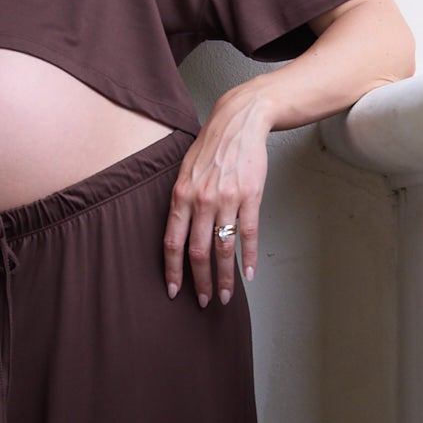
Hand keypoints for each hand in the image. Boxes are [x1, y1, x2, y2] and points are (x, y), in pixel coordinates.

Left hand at [163, 91, 270, 307]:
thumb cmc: (211, 147)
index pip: (172, 242)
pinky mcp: (250, 197)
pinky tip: (249, 273)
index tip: (174, 290)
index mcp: (181, 195)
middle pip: (198, 252)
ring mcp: (227, 200)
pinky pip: (248, 234)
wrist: (239, 121)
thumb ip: (180, 202)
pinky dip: (249, 258)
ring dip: (224, 277)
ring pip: (223, 249)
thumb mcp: (184, 171)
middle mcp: (201, 200)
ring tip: (225, 295)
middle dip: (199, 281)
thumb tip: (177, 234)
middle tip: (202, 301)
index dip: (172, 270)